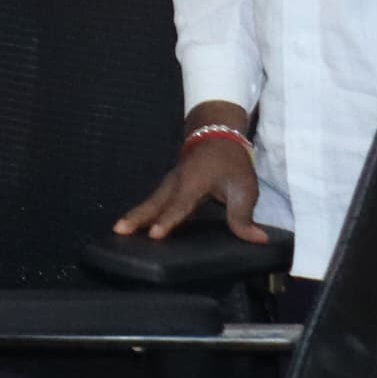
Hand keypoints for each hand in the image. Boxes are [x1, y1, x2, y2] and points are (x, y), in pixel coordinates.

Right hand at [119, 119, 268, 244]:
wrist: (216, 137)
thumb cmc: (232, 164)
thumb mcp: (245, 188)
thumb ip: (245, 215)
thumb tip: (257, 240)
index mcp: (193, 183)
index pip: (180, 205)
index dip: (168, 221)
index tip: (154, 235)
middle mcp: (176, 183)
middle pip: (155, 203)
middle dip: (137, 217)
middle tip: (119, 230)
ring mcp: (169, 183)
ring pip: (151, 201)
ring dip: (135, 215)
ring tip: (120, 228)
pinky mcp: (169, 187)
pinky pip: (154, 201)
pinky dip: (143, 211)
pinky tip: (136, 222)